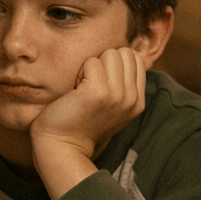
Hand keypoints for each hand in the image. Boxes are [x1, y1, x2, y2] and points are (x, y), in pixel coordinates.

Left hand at [31, 47, 146, 162]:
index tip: (101, 84)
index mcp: (137, 102)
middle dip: (104, 62)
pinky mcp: (98, 92)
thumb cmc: (81, 123)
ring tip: (83, 88)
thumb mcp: (113, 106)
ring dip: (92, 66)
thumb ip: (124, 84)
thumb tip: (129, 52)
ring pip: (110, 54)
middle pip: (124, 53)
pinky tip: (75, 91)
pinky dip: (79, 73)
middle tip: (90, 85)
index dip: (114, 64)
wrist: (63, 146)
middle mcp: (131, 99)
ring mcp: (117, 96)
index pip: (136, 59)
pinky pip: (91, 62)